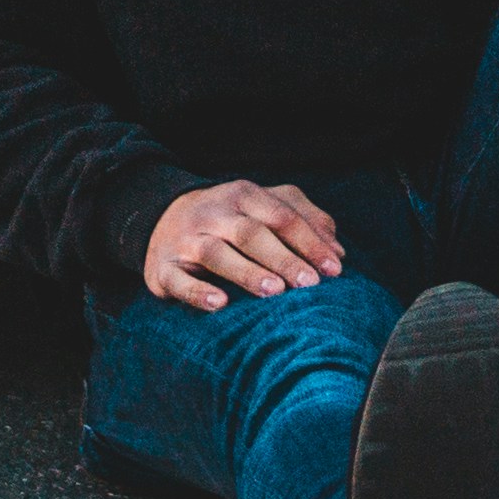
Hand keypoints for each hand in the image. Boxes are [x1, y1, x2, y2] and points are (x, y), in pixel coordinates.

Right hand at [144, 179, 343, 309]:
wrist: (160, 218)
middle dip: (283, 257)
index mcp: (244, 195)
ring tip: (274, 291)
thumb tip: (338, 252)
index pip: (281, 216)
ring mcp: (187, 239)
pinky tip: (219, 303)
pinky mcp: (163, 267)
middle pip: (251, 233)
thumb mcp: (264, 207)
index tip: (334, 269)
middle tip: (309, 283)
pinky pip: (178, 279)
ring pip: (216, 253)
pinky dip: (198, 292)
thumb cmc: (228, 219)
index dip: (309, 242)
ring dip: (246, 271)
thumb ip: (304, 219)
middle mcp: (214, 214)